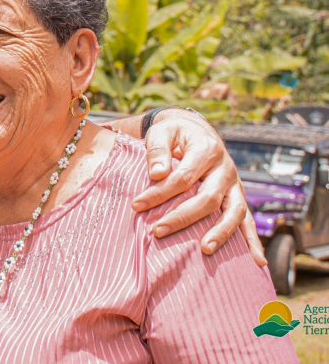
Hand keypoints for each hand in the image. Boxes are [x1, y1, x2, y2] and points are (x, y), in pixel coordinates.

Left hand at [131, 107, 265, 266]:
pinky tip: (258, 263)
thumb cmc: (175, 133)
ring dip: (221, 232)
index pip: (183, 177)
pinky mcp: (237, 196)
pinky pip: (248, 220)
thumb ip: (157, 150)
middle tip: (158, 230)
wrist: (197, 131)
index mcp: (207, 150)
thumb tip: (156, 174)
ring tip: (205, 250)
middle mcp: (226, 168)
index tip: (137, 205)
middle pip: (209, 198)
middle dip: (182, 217)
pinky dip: (253, 241)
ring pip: (235, 211)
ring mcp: (235, 184)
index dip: (160, 193)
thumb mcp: (162, 132)